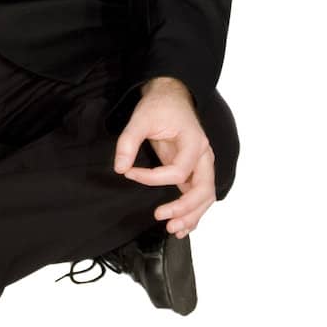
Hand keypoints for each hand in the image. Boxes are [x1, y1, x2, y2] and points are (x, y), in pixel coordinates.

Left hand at [112, 77, 215, 238]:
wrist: (171, 97)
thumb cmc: (160, 106)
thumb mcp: (141, 118)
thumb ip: (129, 142)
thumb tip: (120, 168)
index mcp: (194, 142)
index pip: (179, 170)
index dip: (153, 178)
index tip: (131, 174)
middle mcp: (204, 155)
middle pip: (203, 189)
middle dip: (185, 208)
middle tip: (163, 218)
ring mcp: (202, 165)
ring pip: (206, 197)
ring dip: (192, 215)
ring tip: (172, 230)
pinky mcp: (194, 171)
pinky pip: (199, 195)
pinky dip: (193, 212)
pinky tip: (182, 226)